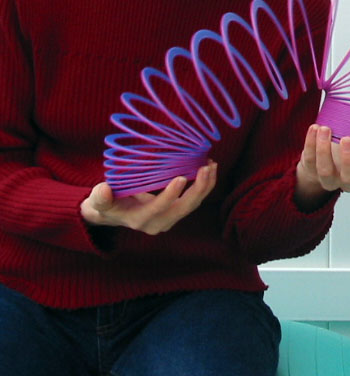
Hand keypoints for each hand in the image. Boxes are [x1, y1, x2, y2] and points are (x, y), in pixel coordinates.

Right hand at [80, 162, 217, 234]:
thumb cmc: (106, 204)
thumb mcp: (99, 202)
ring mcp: (170, 219)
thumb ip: (100, 197)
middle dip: (198, 189)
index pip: (158, 208)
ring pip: (193, 204)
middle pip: (183, 208)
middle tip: (205, 168)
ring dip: (205, 185)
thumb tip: (104, 189)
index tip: (181, 178)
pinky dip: (204, 185)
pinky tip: (210, 169)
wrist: (114, 214)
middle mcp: (158, 223)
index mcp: (140, 220)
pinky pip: (195, 200)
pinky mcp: (177, 212)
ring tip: (212, 165)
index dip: (170, 195)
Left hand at [294, 124, 349, 209]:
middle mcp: (349, 180)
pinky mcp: (311, 167)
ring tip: (326, 129)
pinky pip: (308, 159)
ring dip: (324, 150)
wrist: (323, 163)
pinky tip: (315, 128)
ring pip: (325, 171)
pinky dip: (310, 143)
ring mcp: (329, 176)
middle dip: (349, 160)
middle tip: (349, 138)